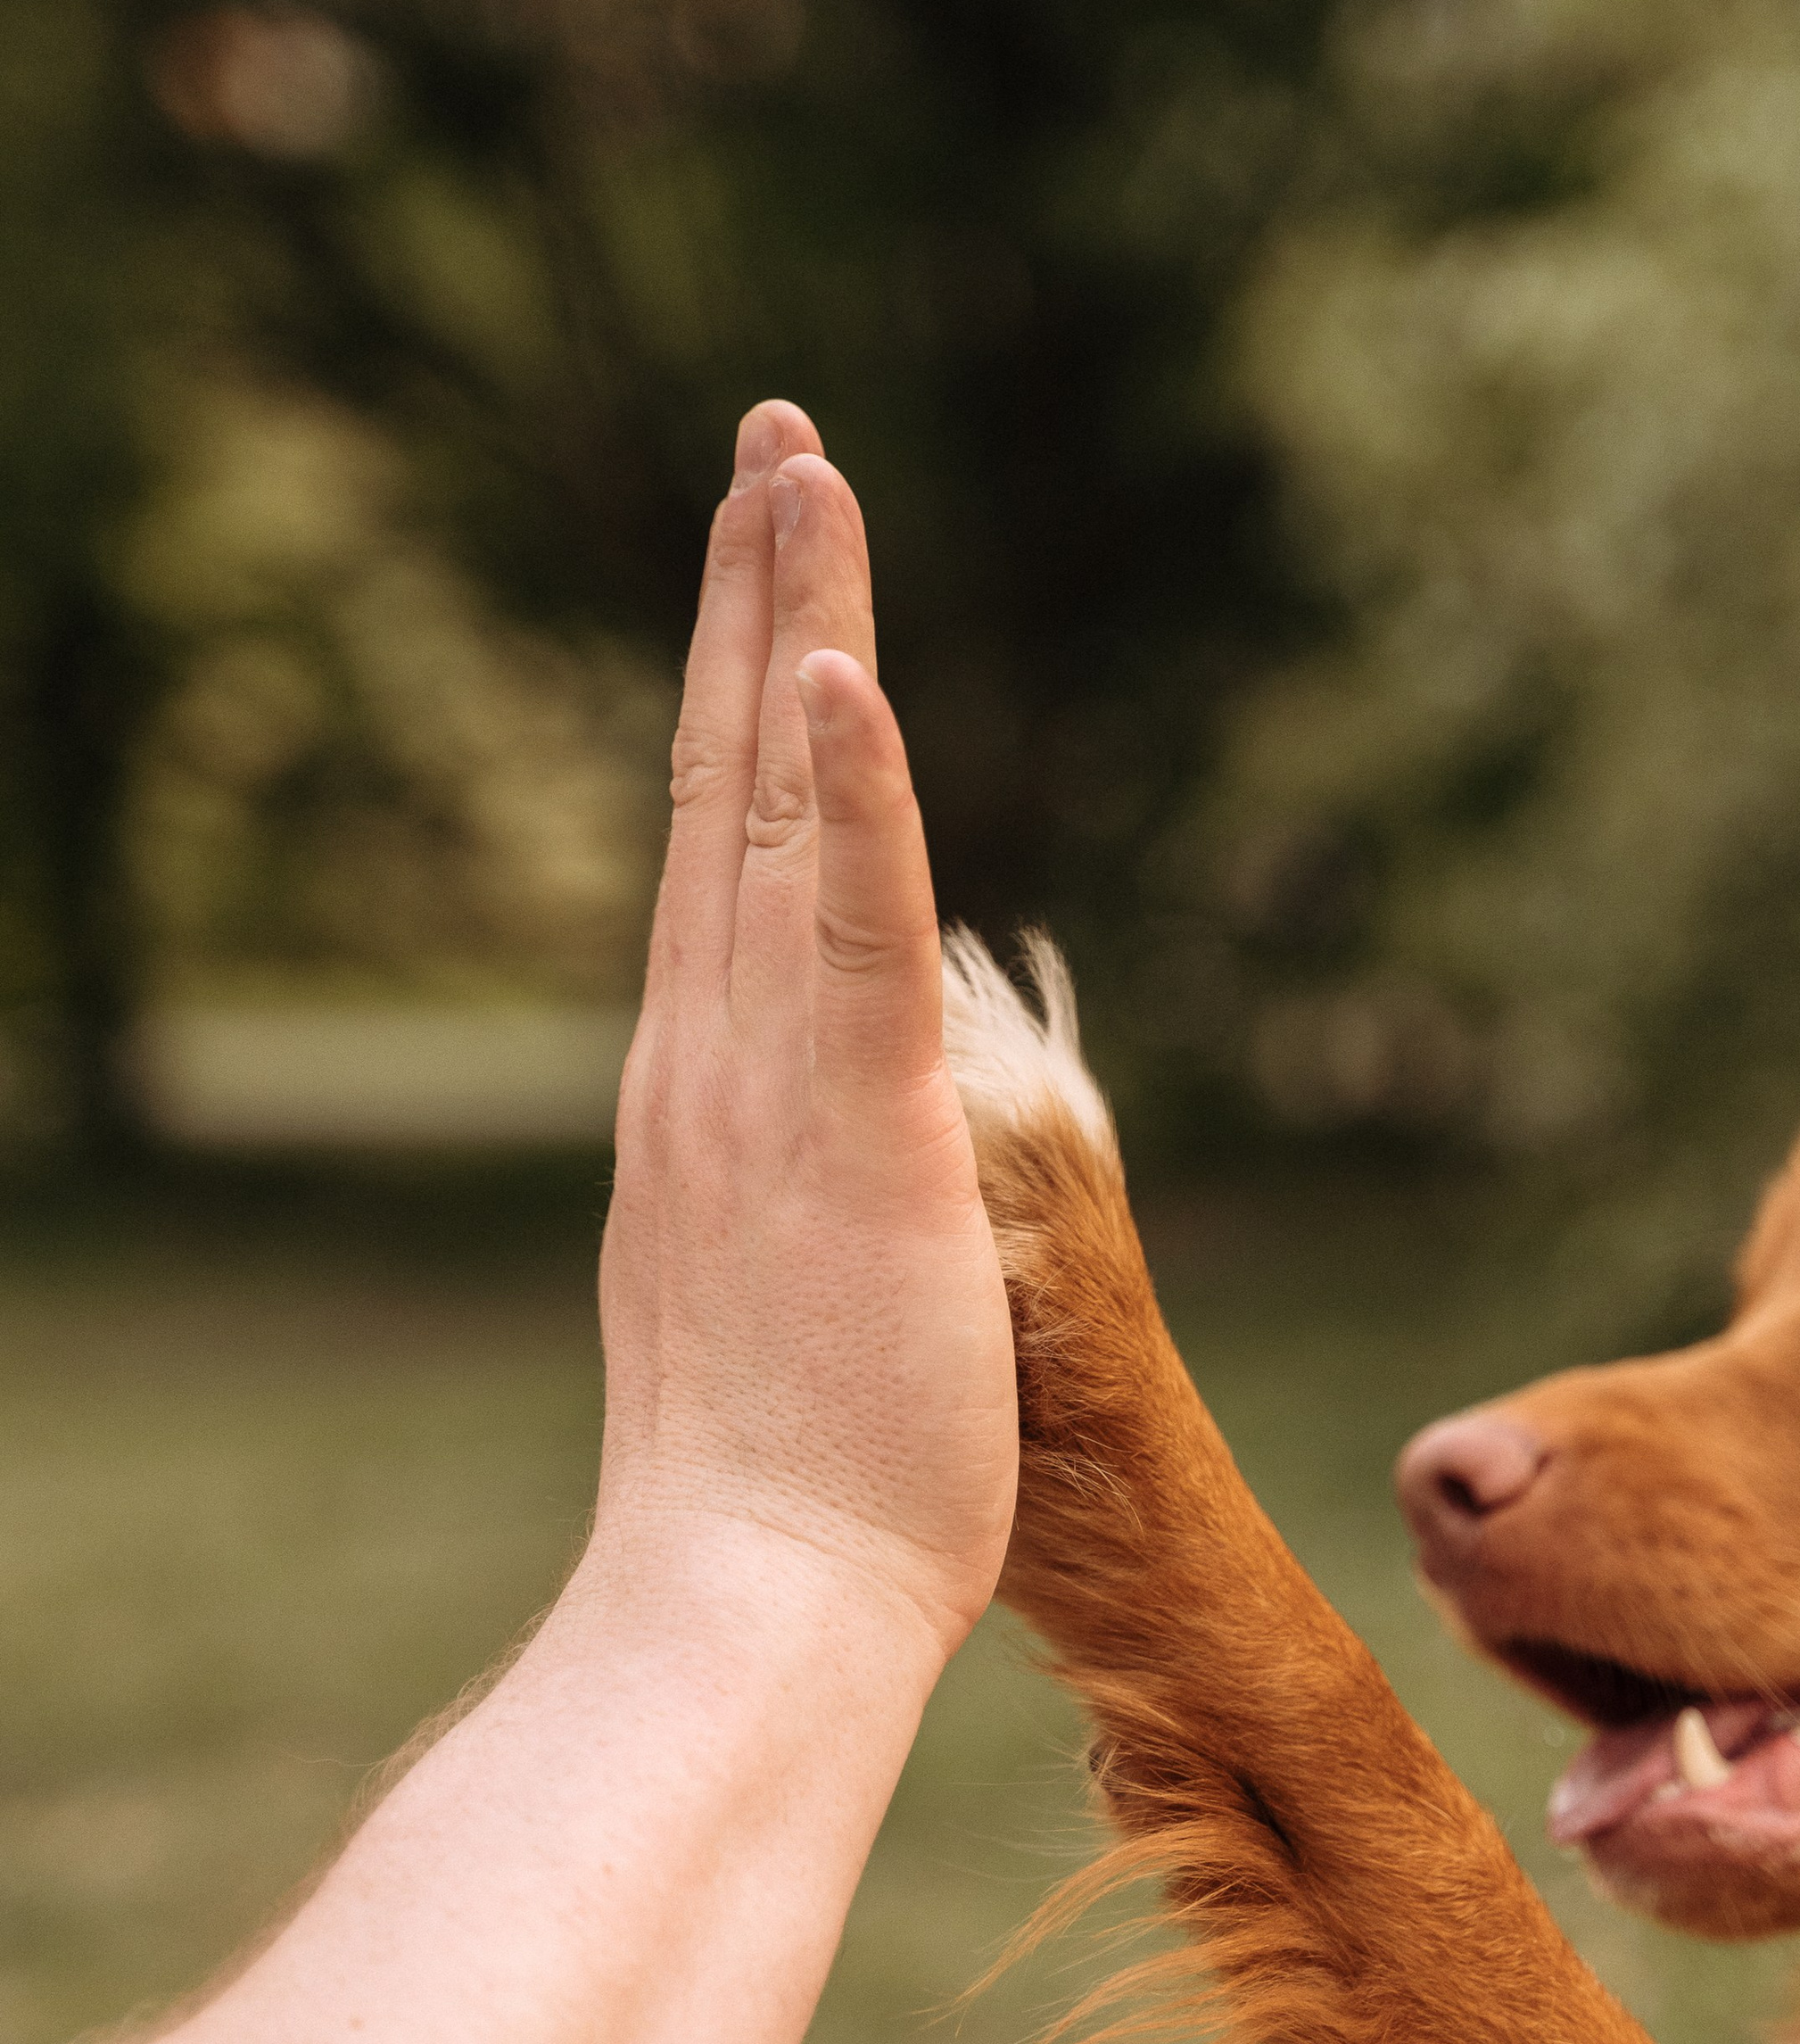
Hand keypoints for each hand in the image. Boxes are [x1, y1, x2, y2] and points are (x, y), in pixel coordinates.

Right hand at [592, 403, 1017, 1658]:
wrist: (750, 1601)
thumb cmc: (786, 1483)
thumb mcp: (772, 1291)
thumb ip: (794, 1193)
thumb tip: (833, 1168)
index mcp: (697, 1088)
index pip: (716, 851)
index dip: (739, 698)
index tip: (766, 580)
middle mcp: (705, 1054)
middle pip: (723, 776)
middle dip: (754, 598)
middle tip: (777, 443)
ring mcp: (768, 1083)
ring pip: (774, 806)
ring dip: (794, 622)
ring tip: (803, 466)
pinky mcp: (859, 1132)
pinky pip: (854, 929)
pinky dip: (851, 793)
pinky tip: (847, 666)